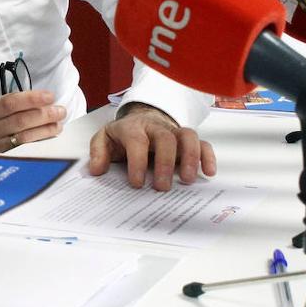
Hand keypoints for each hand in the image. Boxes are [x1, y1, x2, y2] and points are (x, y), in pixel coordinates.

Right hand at [0, 90, 66, 151]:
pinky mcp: (3, 163)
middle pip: (19, 120)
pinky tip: (50, 140)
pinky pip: (25, 153)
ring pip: (24, 138)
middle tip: (60, 111)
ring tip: (58, 124)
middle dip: (44, 114)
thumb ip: (12, 107)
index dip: (31, 98)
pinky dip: (40, 144)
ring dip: (45, 130)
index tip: (49, 96)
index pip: (9, 103)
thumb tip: (42, 99)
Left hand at [88, 103, 215, 190]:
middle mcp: (156, 127)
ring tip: (187, 180)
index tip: (138, 183)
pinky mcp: (186, 139)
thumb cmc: (123, 135)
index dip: (137, 161)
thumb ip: (98, 152)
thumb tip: (96, 170)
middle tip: (162, 187)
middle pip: (165, 138)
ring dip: (190, 157)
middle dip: (165, 163)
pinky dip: (207, 156)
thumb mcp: (105, 139)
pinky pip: (202, 143)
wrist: (141, 119)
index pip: (137, 140)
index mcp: (133, 127)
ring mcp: (174, 131)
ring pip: (187, 136)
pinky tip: (208, 172)